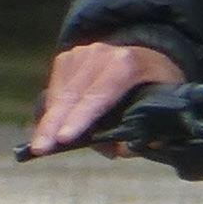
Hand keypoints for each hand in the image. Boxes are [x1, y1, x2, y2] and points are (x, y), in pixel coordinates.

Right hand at [28, 38, 185, 156]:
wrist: (150, 57)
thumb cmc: (155, 86)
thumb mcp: (163, 105)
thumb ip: (146, 130)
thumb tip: (121, 149)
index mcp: (128, 64)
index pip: (99, 95)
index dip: (81, 118)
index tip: (64, 138)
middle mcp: (101, 54)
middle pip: (72, 95)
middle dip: (53, 124)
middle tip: (39, 149)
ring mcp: (81, 54)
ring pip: (59, 94)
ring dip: (50, 121)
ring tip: (44, 146)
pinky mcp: (67, 58)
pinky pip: (54, 90)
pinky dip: (52, 111)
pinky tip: (50, 128)